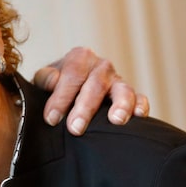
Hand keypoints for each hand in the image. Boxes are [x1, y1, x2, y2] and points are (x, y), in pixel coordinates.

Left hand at [33, 47, 148, 135]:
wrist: (70, 86)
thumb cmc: (54, 85)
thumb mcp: (44, 78)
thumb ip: (46, 78)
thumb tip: (53, 82)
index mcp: (79, 58)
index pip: (72, 75)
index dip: (61, 97)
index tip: (52, 119)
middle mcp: (101, 66)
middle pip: (95, 85)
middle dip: (85, 108)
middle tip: (75, 128)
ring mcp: (117, 80)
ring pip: (122, 90)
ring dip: (120, 104)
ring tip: (116, 120)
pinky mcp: (130, 95)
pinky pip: (140, 98)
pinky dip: (141, 105)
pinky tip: (139, 116)